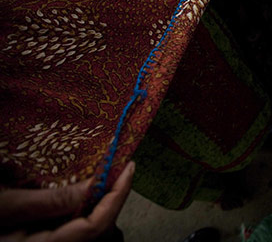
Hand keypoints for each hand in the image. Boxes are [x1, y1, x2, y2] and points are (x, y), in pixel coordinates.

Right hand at [0, 161, 134, 240]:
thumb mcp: (3, 205)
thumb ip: (50, 200)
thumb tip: (95, 184)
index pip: (96, 226)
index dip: (118, 196)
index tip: (128, 167)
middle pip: (96, 231)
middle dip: (111, 199)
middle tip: (118, 168)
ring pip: (84, 230)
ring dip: (97, 203)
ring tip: (101, 176)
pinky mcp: (37, 239)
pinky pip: (68, 227)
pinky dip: (78, 208)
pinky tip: (77, 188)